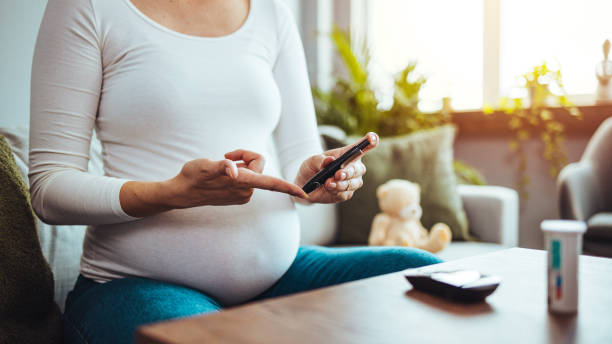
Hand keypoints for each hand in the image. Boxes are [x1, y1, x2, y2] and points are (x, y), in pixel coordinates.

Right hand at [120, 149, 306, 216]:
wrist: (181, 192)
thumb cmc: (192, 177)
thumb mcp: (204, 166)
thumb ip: (220, 166)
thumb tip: (232, 171)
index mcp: (242, 183)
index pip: (271, 184)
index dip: (288, 187)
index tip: (304, 193)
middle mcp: (246, 190)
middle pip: (259, 165)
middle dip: (246, 156)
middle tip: (227, 155)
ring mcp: (243, 193)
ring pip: (252, 170)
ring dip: (240, 164)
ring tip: (222, 165)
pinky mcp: (238, 194)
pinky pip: (246, 176)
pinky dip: (237, 170)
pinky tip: (222, 173)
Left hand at [295, 132, 378, 203]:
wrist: (304, 185)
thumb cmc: (311, 168)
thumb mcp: (312, 161)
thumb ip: (320, 160)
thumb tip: (329, 160)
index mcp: (347, 154)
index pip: (362, 147)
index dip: (370, 141)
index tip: (372, 138)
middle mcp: (353, 167)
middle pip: (359, 169)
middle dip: (349, 172)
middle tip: (338, 174)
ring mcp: (351, 182)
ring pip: (354, 183)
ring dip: (342, 183)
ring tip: (328, 183)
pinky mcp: (346, 194)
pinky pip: (345, 193)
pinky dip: (337, 191)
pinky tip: (329, 188)